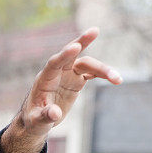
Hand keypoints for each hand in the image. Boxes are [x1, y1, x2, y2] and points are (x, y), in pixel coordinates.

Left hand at [1, 27, 121, 152]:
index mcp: (44, 80)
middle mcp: (57, 73)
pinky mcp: (76, 81)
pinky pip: (92, 74)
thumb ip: (45, 116)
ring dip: (102, 70)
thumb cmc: (34, 121)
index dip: (64, 55)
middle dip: (82, 42)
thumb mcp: (37, 122)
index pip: (54, 63)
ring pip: (86, 65)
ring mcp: (68, 75)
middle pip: (71, 55)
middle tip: (95, 30)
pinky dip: (103, 75)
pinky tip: (116, 79)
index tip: (75, 46)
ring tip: (118, 79)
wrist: (38, 121)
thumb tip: (55, 113)